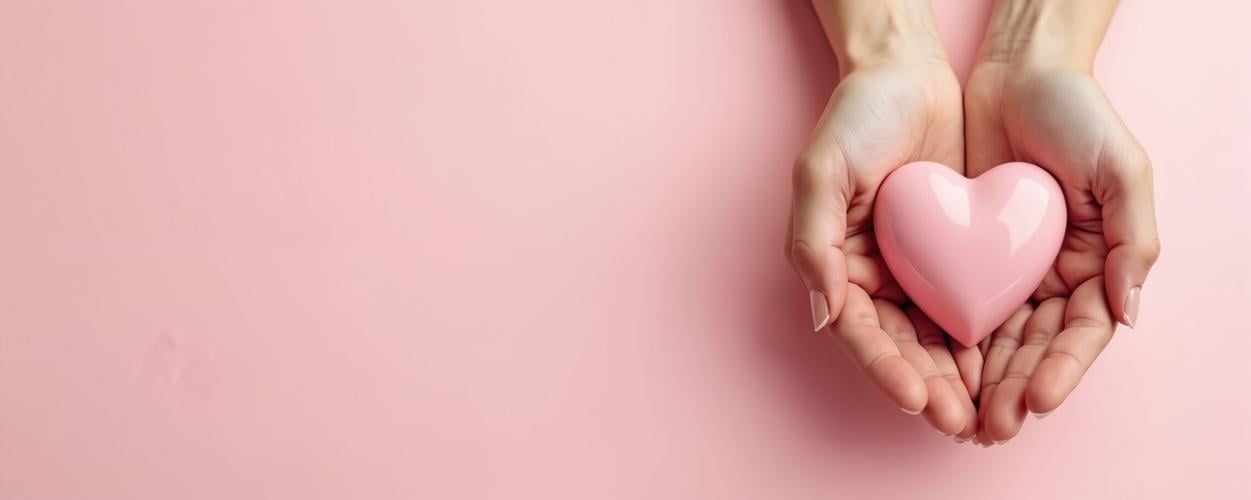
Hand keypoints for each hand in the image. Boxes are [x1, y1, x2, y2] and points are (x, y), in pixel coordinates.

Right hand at [786, 0, 978, 436]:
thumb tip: (824, 314)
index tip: (916, 398)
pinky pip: (969, 304)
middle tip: (961, 422)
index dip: (885, 368)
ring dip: (959, 378)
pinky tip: (1006, 366)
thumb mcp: (821, 169)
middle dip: (930, 388)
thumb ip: (813, 241)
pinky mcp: (953, 252)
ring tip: (987, 412)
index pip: (860, 330)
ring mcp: (915, 266)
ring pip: (937, 337)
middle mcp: (874, 274)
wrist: (909, 71)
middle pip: (901, 346)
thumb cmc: (858, 115)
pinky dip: (984, 339)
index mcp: (836, 263)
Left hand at [963, 0, 1160, 444]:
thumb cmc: (1077, 113)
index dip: (1061, 370)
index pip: (1080, 333)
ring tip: (957, 416)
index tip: (1035, 399)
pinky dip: (945, 341)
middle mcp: (1052, 276)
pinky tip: (930, 370)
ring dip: (977, 381)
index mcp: (1096, 264)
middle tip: (987, 426)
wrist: (1015, 72)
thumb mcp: (1122, 169)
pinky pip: (953, 306)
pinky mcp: (963, 253)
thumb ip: (1133, 239)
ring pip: (992, 339)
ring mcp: (1007, 268)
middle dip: (1011, 389)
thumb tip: (1130, 313)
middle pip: (1032, 348)